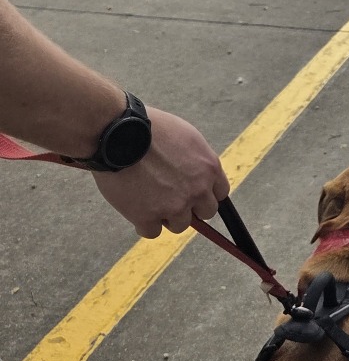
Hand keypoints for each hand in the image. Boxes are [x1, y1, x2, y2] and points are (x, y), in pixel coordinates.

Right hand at [92, 107, 229, 237]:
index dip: (205, 194)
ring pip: (180, 225)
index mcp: (209, 168)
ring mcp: (174, 206)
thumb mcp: (186, 136)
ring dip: (166, 217)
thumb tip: (198, 173)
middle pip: (205, 212)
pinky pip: (151, 232)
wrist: (117, 133)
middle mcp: (197, 190)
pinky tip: (135, 211)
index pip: (220, 193)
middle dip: (191, 207)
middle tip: (172, 199)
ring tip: (148, 200)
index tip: (194, 193)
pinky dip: (143, 224)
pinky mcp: (148, 216)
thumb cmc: (147, 127)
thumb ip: (197, 159)